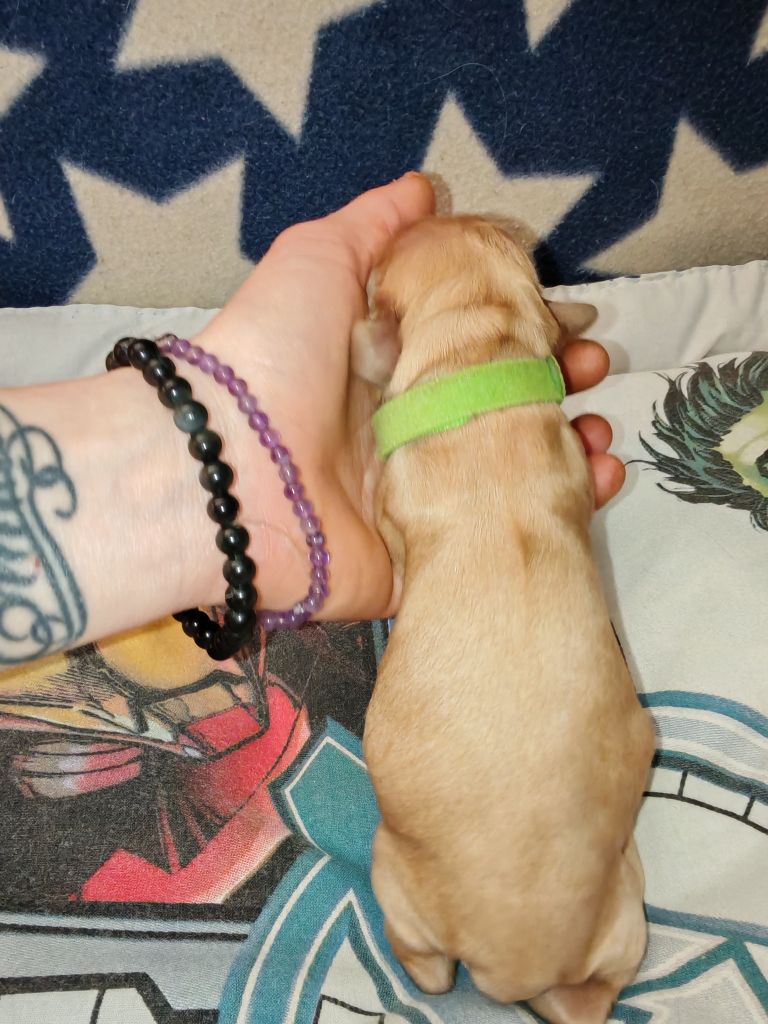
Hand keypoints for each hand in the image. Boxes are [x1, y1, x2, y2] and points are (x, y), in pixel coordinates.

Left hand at [195, 174, 623, 621]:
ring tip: (599, 435)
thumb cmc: (270, 355)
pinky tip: (593, 484)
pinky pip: (499, 542)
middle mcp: (410, 434)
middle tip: (590, 373)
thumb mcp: (316, 260)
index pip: (479, 351)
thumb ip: (375, 227)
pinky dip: (555, 516)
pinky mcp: (423, 559)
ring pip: (513, 477)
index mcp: (390, 370)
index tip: (571, 324)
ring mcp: (420, 500)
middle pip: (505, 412)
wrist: (224, 467)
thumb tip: (428, 189)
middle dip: (559, 389)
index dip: (530, 335)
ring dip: (570, 452)